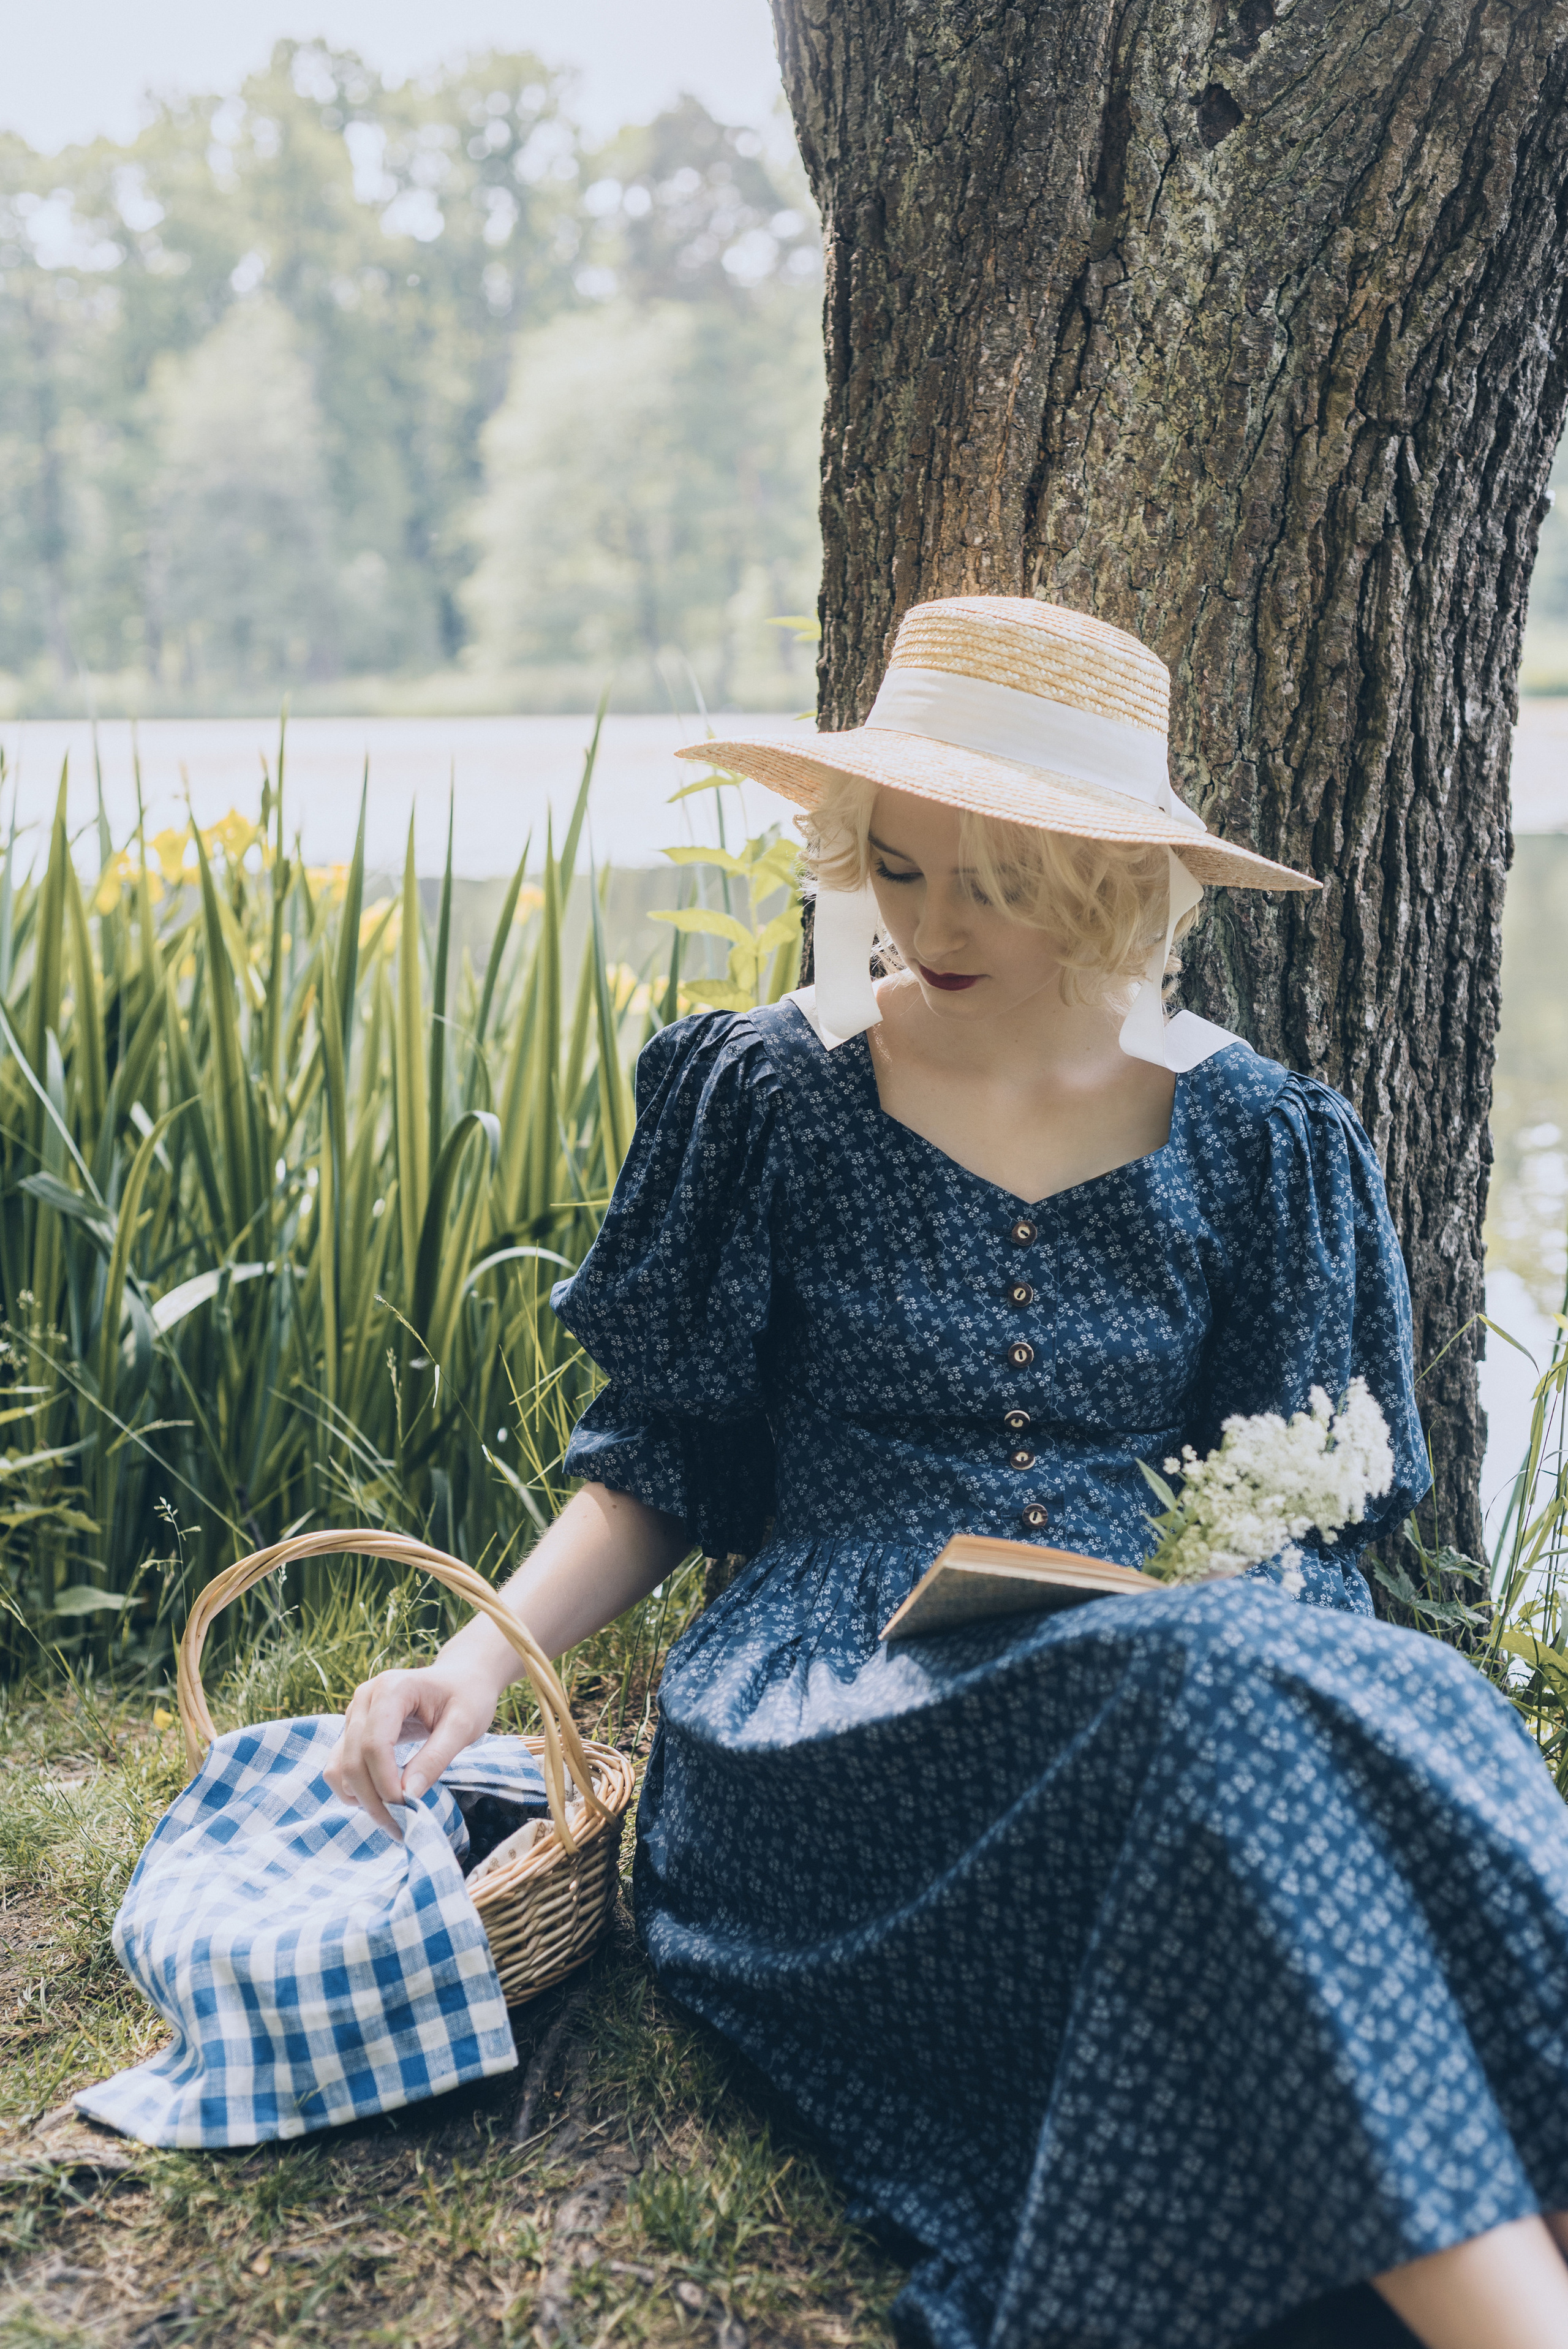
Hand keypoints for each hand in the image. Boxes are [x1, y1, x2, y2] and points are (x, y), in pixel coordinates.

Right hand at [324, 1666, 498, 1836]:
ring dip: (360, 1799)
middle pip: (353, 1761)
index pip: (374, 1745)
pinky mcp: (352, 1730)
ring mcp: (354, 1714)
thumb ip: (436, 1758)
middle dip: (374, 1800)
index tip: (408, 1809)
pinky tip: (381, 1802)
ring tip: (393, 1818)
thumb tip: (407, 1796)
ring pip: (339, 1768)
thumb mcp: (464, 1725)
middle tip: (402, 1827)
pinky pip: (338, 1767)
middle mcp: (364, 1699)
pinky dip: (353, 1790)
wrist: (461, 1678)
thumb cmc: (467, 1697)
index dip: (386, 1783)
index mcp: (391, 1689)